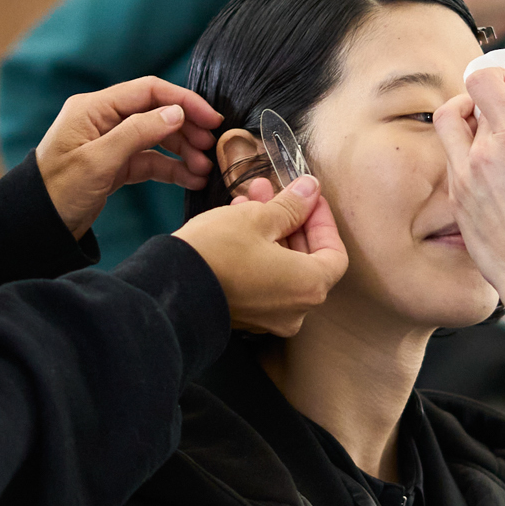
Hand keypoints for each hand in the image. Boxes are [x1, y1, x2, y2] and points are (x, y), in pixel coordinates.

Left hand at [34, 77, 222, 238]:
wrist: (35, 225)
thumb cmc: (58, 191)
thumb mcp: (97, 162)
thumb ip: (137, 133)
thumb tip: (175, 113)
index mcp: (94, 108)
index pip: (149, 91)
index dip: (183, 101)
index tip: (211, 119)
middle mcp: (103, 120)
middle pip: (156, 113)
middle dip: (187, 129)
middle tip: (211, 149)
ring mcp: (110, 143)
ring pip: (157, 138)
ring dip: (183, 152)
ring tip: (204, 170)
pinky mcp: (115, 165)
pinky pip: (150, 160)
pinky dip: (172, 169)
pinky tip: (191, 180)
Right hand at [172, 174, 349, 335]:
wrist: (170, 289)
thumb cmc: (217, 254)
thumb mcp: (257, 218)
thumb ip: (291, 205)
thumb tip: (310, 190)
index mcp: (309, 286)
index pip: (334, 253)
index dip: (323, 220)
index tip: (309, 197)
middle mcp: (296, 309)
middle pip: (307, 258)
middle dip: (290, 218)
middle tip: (275, 189)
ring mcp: (269, 317)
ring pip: (281, 265)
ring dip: (270, 230)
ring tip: (250, 198)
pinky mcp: (246, 315)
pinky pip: (262, 279)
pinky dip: (257, 252)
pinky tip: (237, 221)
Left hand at [435, 64, 504, 312]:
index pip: (481, 81)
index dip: (494, 78)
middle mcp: (483, 153)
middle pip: (456, 106)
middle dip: (471, 104)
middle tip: (490, 115)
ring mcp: (464, 180)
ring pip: (448, 138)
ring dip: (466, 134)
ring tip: (491, 150)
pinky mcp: (457, 205)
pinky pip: (455, 170)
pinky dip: (468, 165)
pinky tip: (491, 183)